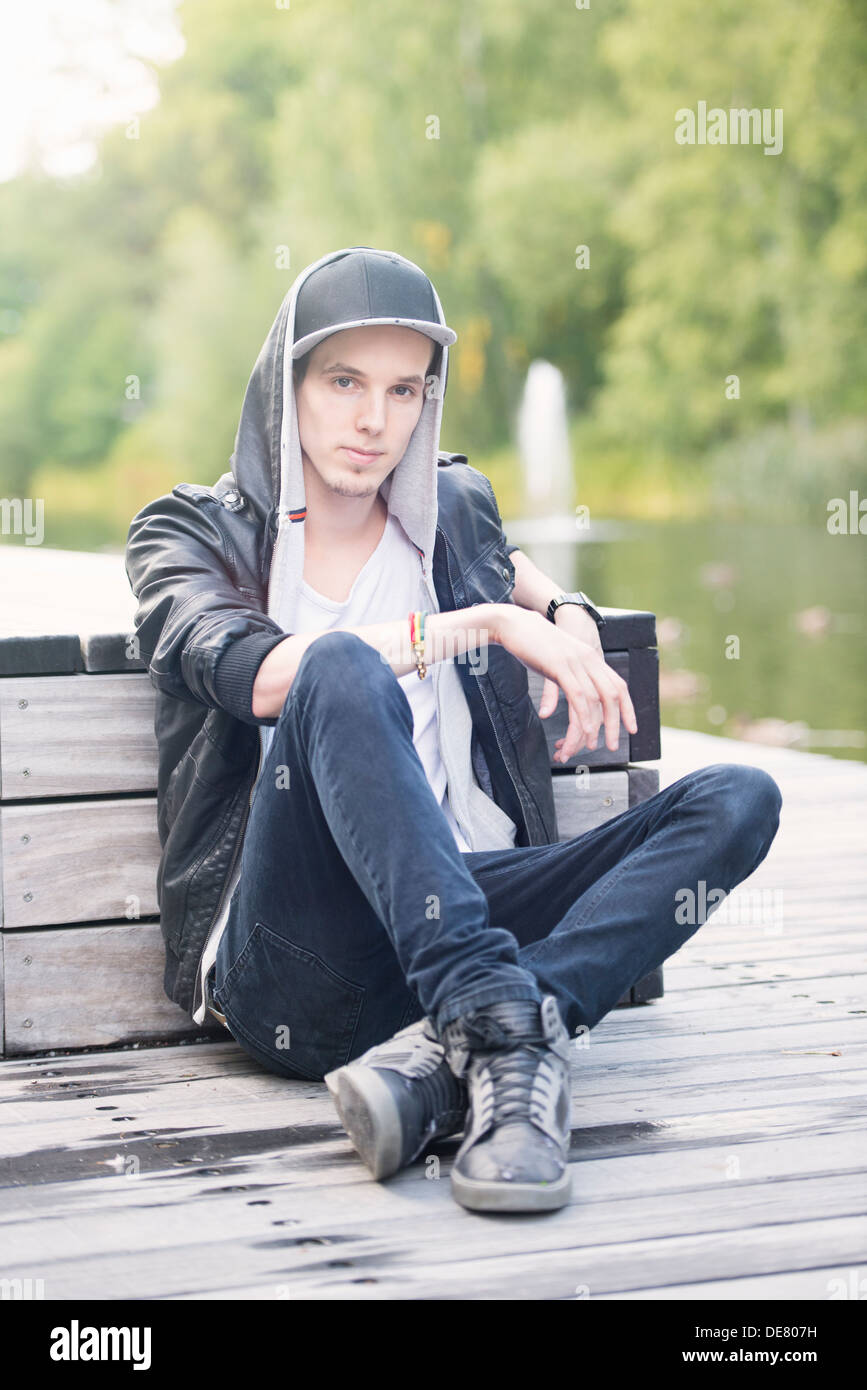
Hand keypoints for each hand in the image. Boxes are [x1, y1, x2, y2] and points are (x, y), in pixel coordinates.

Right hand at [491, 606, 636, 760]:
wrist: (514, 623)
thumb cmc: (532, 642)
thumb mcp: (558, 658)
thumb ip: (568, 675)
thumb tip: (571, 695)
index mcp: (590, 658)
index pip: (618, 685)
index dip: (627, 708)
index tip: (631, 728)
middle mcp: (588, 659)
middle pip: (613, 695)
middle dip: (616, 723)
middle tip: (614, 746)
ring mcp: (575, 662)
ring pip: (595, 699)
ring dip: (595, 727)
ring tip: (590, 746)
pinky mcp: (560, 665)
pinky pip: (578, 695)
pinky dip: (584, 716)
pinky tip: (585, 731)